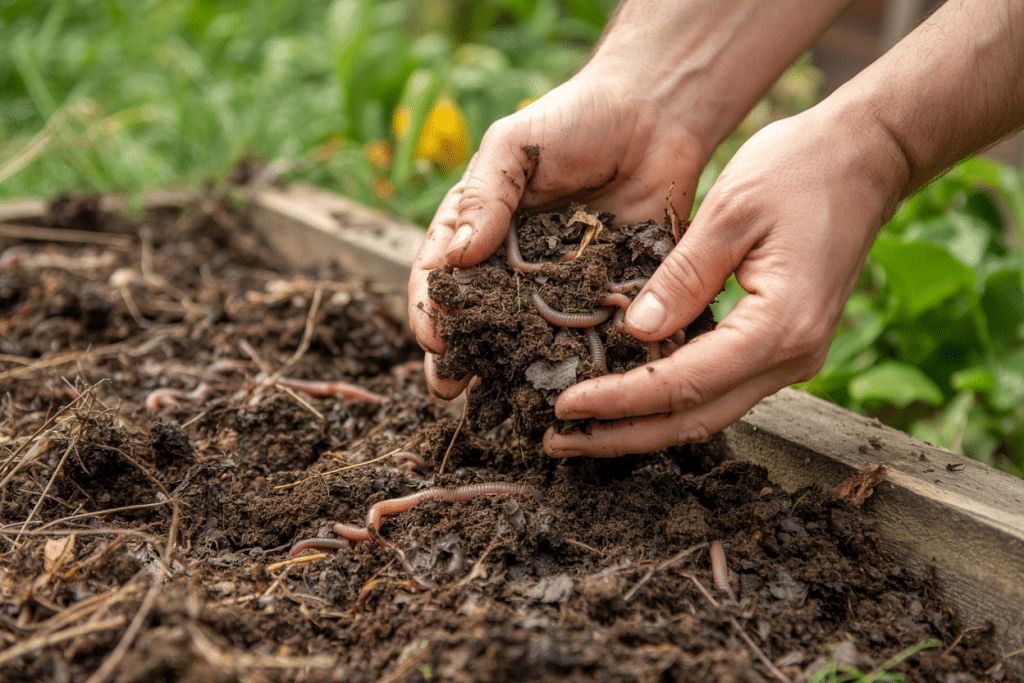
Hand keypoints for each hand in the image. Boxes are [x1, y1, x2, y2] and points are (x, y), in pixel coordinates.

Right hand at [408, 71, 707, 397]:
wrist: (654, 115)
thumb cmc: (574, 119)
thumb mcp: (513, 145)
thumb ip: (483, 196)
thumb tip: (455, 256)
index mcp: (479, 229)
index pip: (440, 277)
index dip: (430, 309)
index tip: (433, 338)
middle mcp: (512, 265)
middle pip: (477, 320)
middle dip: (460, 358)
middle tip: (450, 389)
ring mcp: (559, 285)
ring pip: (528, 339)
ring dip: (513, 373)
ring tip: (502, 402)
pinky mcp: (607, 294)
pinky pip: (590, 335)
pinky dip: (579, 363)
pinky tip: (571, 387)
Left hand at [543, 105, 906, 456]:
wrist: (869, 157)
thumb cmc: (801, 168)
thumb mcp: (730, 210)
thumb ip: (682, 276)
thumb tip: (634, 333)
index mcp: (780, 326)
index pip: (683, 384)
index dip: (619, 400)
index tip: (565, 406)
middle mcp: (793, 357)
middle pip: (695, 420)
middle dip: (623, 436)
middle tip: (560, 442)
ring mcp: (793, 357)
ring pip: (709, 413)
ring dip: (644, 424)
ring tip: (583, 429)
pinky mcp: (784, 345)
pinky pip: (721, 388)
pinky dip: (671, 399)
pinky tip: (628, 395)